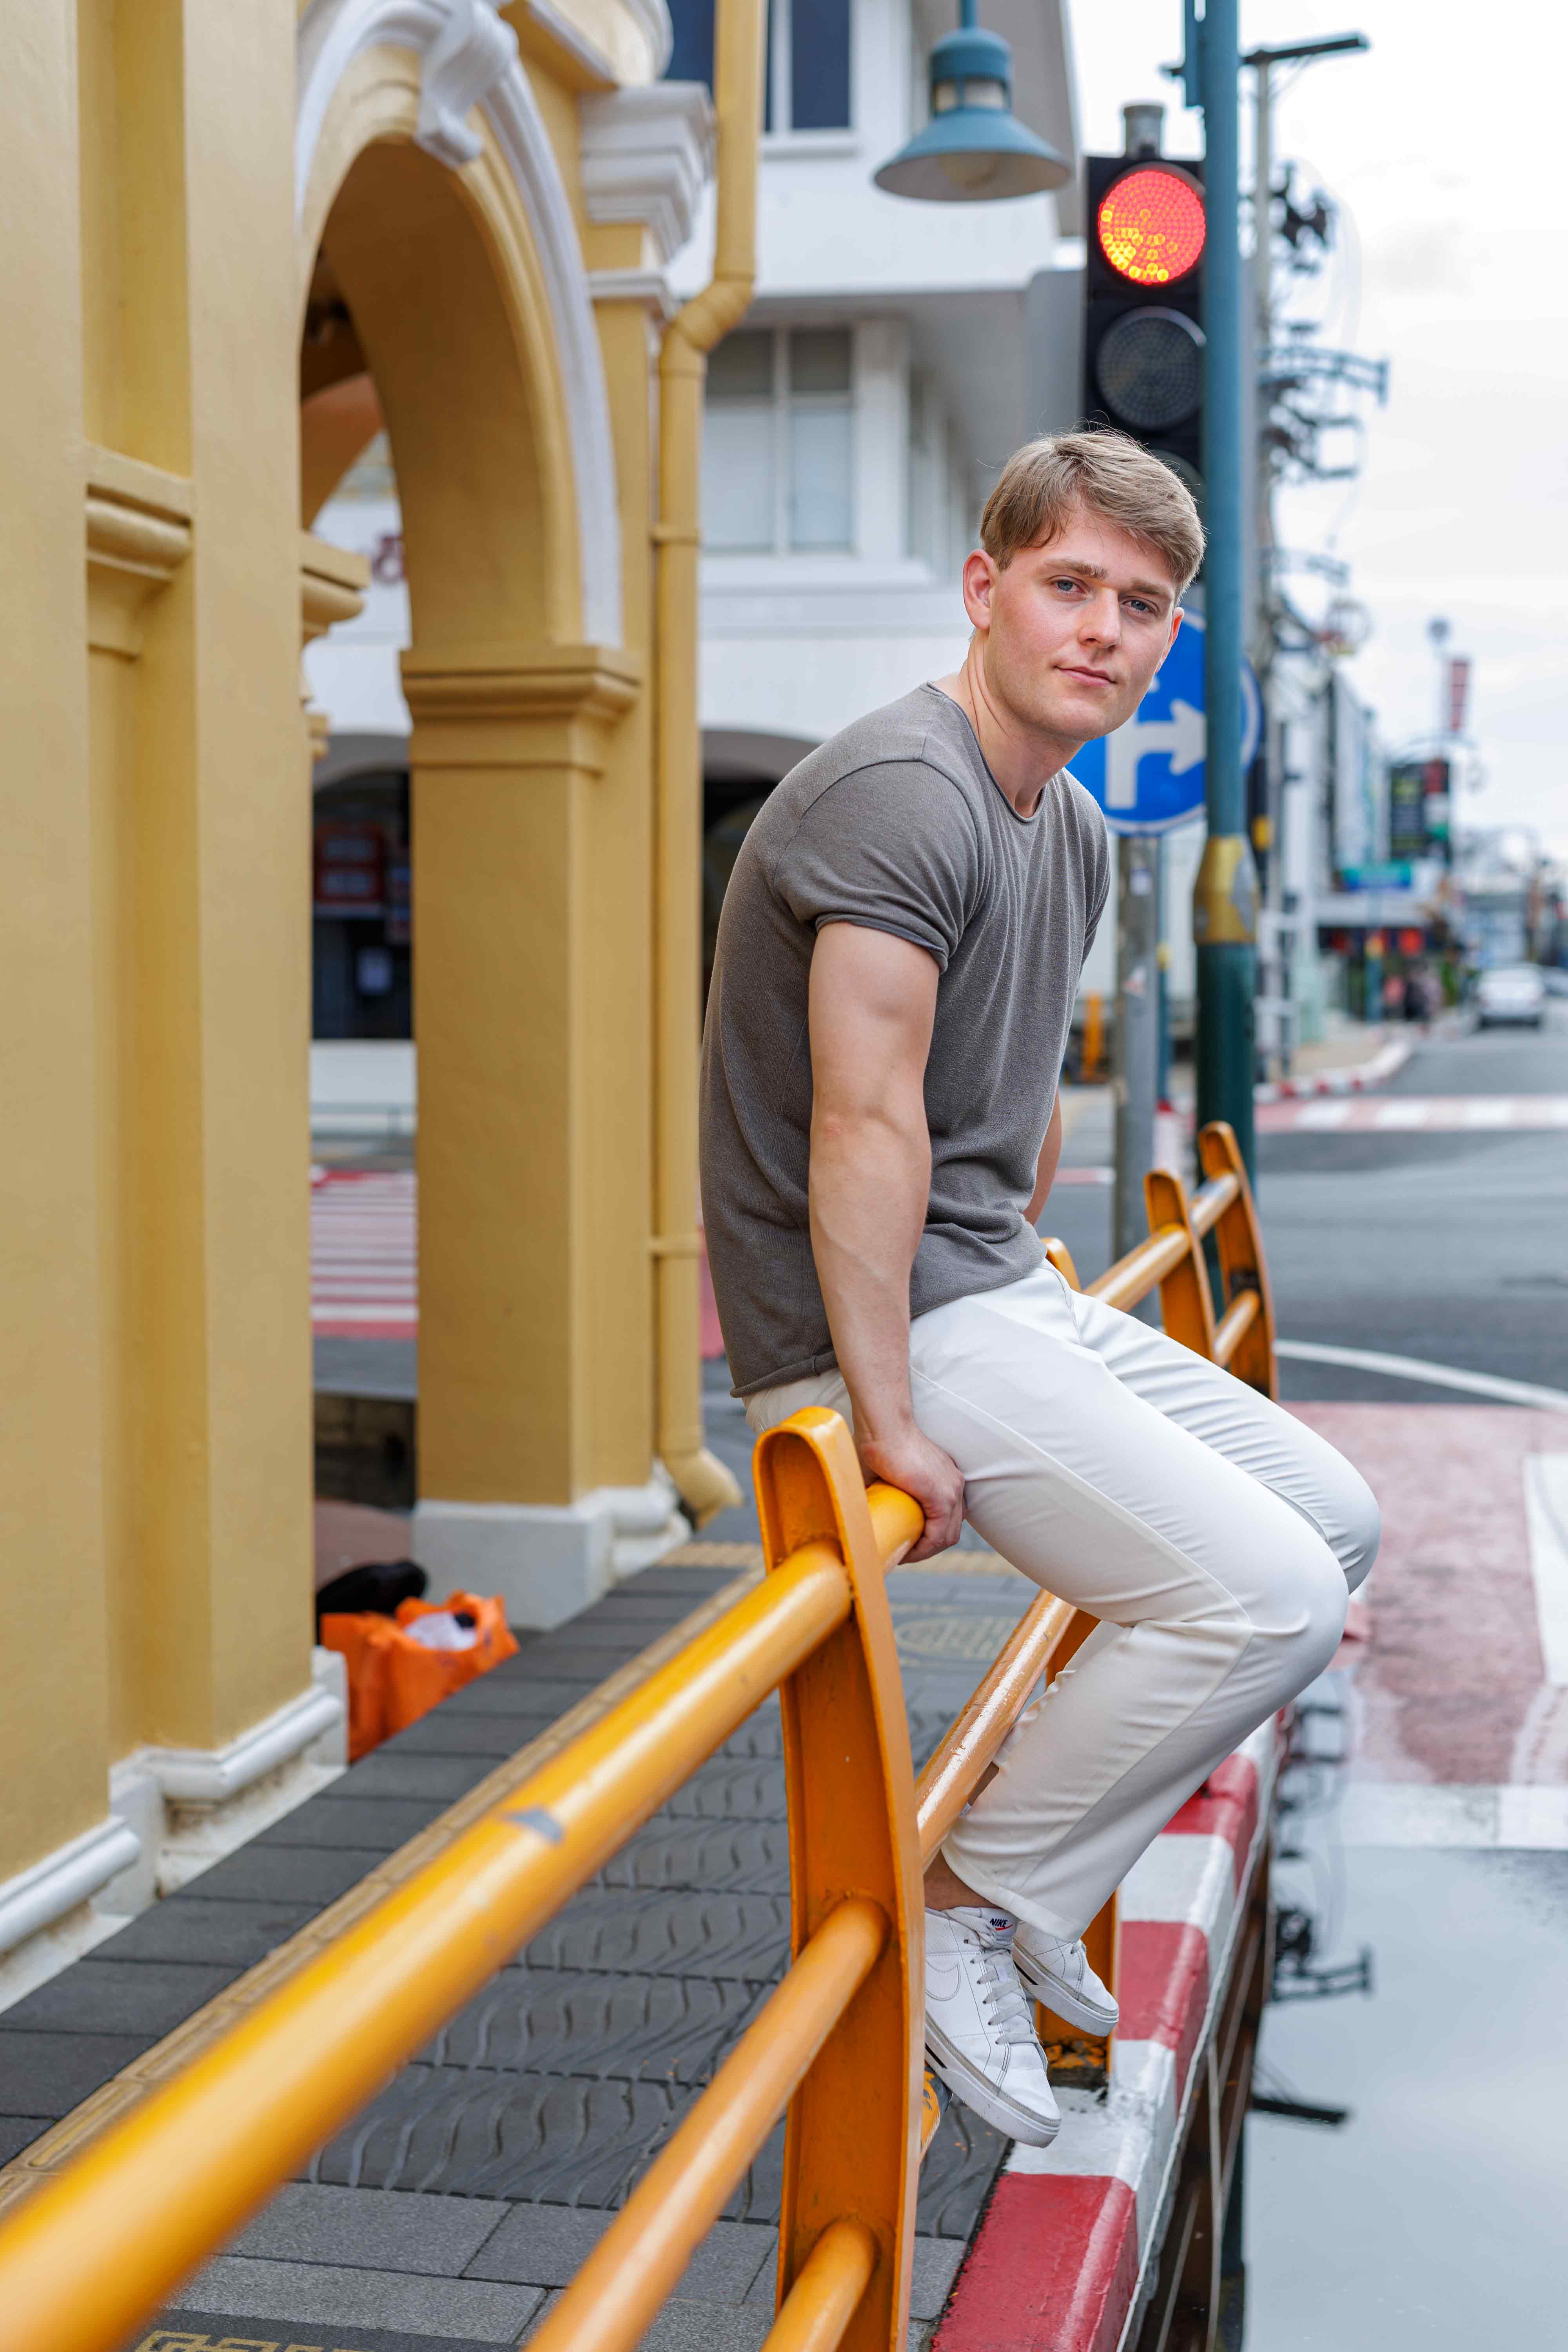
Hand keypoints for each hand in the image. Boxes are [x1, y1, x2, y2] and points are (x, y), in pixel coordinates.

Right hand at [856, 1421, 965, 1562]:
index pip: (948, 1519)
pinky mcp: (941, 1496)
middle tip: (903, 1551)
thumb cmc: (880, 1442)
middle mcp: (955, 1484)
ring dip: (925, 1551)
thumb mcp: (891, 1473)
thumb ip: (887, 1491)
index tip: (906, 1544)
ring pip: (946, 1537)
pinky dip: (923, 1549)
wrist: (883, 1426)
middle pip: (950, 1530)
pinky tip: (905, 1552)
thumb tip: (866, 1511)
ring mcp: (951, 1490)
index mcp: (946, 1478)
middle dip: (927, 1547)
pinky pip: (937, 1536)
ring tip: (901, 1554)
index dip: (929, 1537)